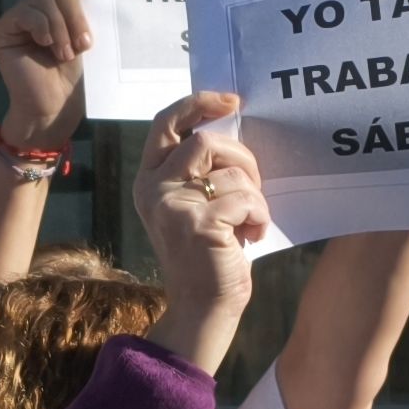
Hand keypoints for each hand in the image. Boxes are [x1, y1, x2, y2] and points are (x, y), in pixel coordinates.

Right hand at [0, 0, 97, 145]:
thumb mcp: (86, 35)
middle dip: (76, 12)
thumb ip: (85, 6)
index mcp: (60, 0)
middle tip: (84, 43)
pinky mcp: (3, 29)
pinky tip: (47, 46)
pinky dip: (44, 29)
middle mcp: (38, 2)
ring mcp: (19, 14)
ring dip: (63, 28)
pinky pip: (27, 13)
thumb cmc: (77, 76)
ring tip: (67, 54)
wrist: (56, 108)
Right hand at [135, 90, 266, 378]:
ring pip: (233, 171)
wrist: (203, 307)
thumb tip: (233, 130)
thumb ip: (201, 172)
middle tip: (253, 186)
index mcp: (149, 179)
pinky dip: (259, 215)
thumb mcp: (195, 205)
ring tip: (249, 222)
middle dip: (242, 158)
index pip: (166, 122)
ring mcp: (173, 205)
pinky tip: (252, 236)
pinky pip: (245, 198)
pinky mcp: (198, 223)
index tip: (231, 101)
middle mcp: (153, 188)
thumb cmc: (209, 254)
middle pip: (207, 140)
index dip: (198, 103)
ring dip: (255, 195)